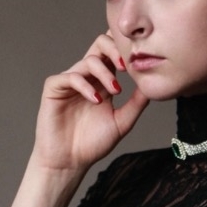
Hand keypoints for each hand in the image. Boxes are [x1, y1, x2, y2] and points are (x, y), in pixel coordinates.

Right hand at [30, 32, 148, 174]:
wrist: (70, 162)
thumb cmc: (93, 144)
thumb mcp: (122, 122)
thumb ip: (136, 104)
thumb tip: (152, 87)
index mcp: (103, 81)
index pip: (113, 53)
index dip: (125, 49)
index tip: (139, 61)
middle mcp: (87, 76)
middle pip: (100, 44)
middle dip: (115, 49)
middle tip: (127, 66)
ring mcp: (70, 81)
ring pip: (88, 60)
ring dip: (105, 73)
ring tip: (116, 91)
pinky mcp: (54, 88)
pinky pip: (70, 77)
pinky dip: (85, 85)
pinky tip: (96, 100)